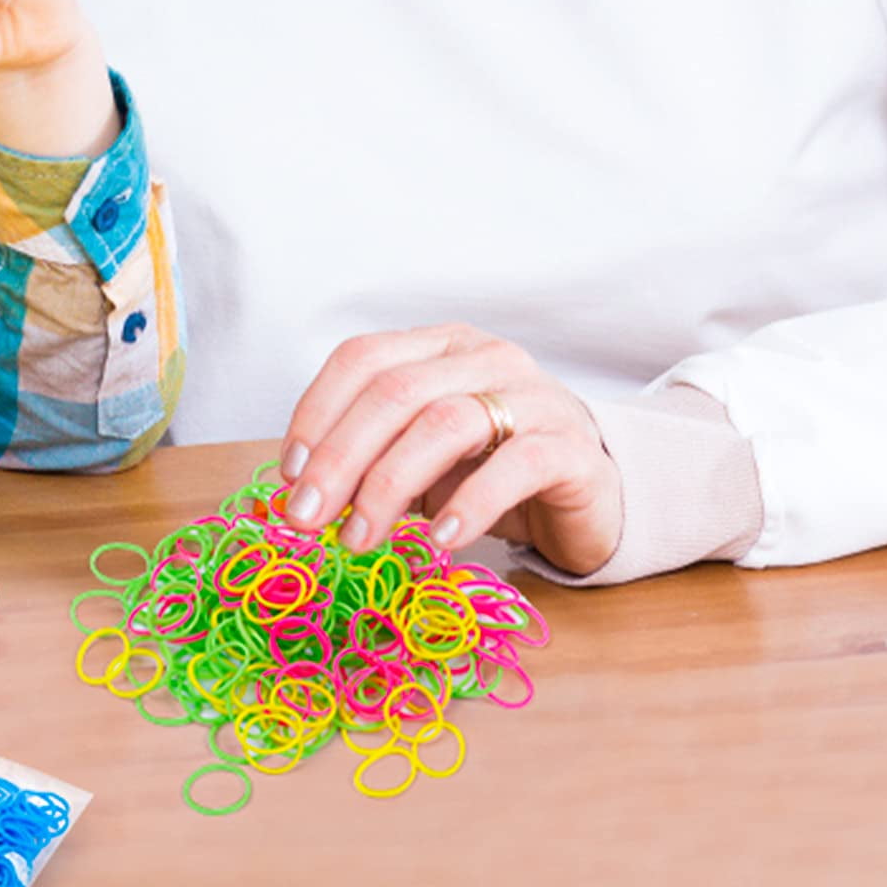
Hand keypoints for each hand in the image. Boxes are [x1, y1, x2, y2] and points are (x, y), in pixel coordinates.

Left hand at [275, 323, 622, 576]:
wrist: (597, 495)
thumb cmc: (493, 472)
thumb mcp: (423, 457)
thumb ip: (373, 456)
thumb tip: (304, 492)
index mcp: (438, 346)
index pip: (361, 358)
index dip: (317, 412)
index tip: (289, 472)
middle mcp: (484, 357)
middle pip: (393, 392)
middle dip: (339, 458)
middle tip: (306, 517)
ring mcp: (532, 396)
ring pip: (444, 424)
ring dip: (389, 485)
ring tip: (360, 538)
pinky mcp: (571, 448)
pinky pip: (514, 467)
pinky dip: (469, 504)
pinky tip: (441, 540)